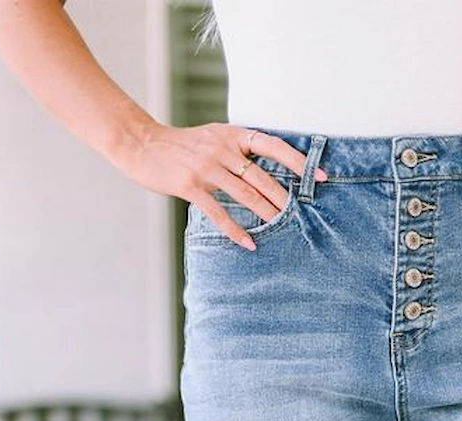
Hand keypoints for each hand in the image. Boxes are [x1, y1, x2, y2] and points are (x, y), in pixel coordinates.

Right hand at [113, 121, 326, 248]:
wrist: (142, 145)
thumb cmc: (182, 146)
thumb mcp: (214, 138)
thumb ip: (238, 150)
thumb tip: (268, 169)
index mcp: (232, 134)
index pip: (273, 145)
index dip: (298, 161)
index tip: (319, 177)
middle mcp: (222, 149)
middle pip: (262, 177)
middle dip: (285, 197)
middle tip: (304, 214)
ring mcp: (207, 167)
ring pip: (246, 195)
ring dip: (267, 214)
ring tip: (283, 229)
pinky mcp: (191, 186)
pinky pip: (219, 212)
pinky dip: (235, 230)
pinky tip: (249, 244)